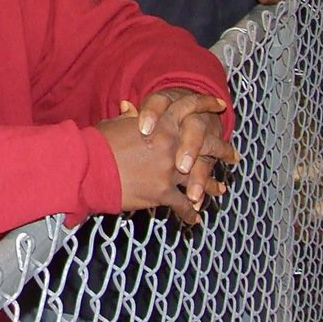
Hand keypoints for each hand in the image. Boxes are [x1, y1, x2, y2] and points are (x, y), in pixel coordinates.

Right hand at [100, 92, 236, 224]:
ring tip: (220, 190)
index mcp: (161, 123)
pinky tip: (193, 218)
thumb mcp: (115, 124)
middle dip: (222, 150)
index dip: (206, 104)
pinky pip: (183, 204)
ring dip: (211, 185)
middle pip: (206, 144)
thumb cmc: (99, 143)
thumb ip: (129, 117)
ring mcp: (169, 170)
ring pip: (200, 178)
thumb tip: (131, 107)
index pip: (189, 108)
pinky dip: (189, 212)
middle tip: (233, 156)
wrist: (89, 167)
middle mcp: (171, 144)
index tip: (219, 105)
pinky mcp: (162, 193)